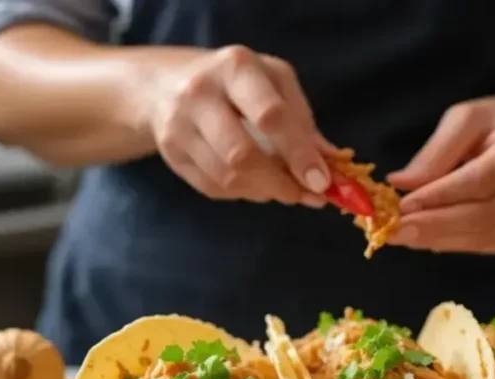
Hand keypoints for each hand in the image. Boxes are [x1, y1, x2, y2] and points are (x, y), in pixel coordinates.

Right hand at [149, 46, 331, 204]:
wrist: (164, 84)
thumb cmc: (235, 81)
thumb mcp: (274, 81)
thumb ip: (301, 119)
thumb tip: (330, 162)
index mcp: (235, 68)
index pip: (269, 116)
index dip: (298, 153)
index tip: (321, 181)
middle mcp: (201, 94)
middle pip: (242, 154)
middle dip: (280, 182)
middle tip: (304, 194)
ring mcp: (179, 126)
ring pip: (228, 177)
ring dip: (265, 191)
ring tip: (285, 189)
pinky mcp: (172, 154)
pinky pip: (214, 188)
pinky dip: (244, 193)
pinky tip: (258, 185)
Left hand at [387, 98, 494, 254]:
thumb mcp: (465, 119)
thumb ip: (435, 151)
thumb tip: (400, 182)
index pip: (480, 180)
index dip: (440, 196)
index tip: (403, 204)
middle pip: (484, 215)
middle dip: (435, 225)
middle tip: (394, 231)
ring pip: (483, 236)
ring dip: (438, 239)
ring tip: (400, 235)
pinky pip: (482, 245)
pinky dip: (449, 243)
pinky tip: (422, 238)